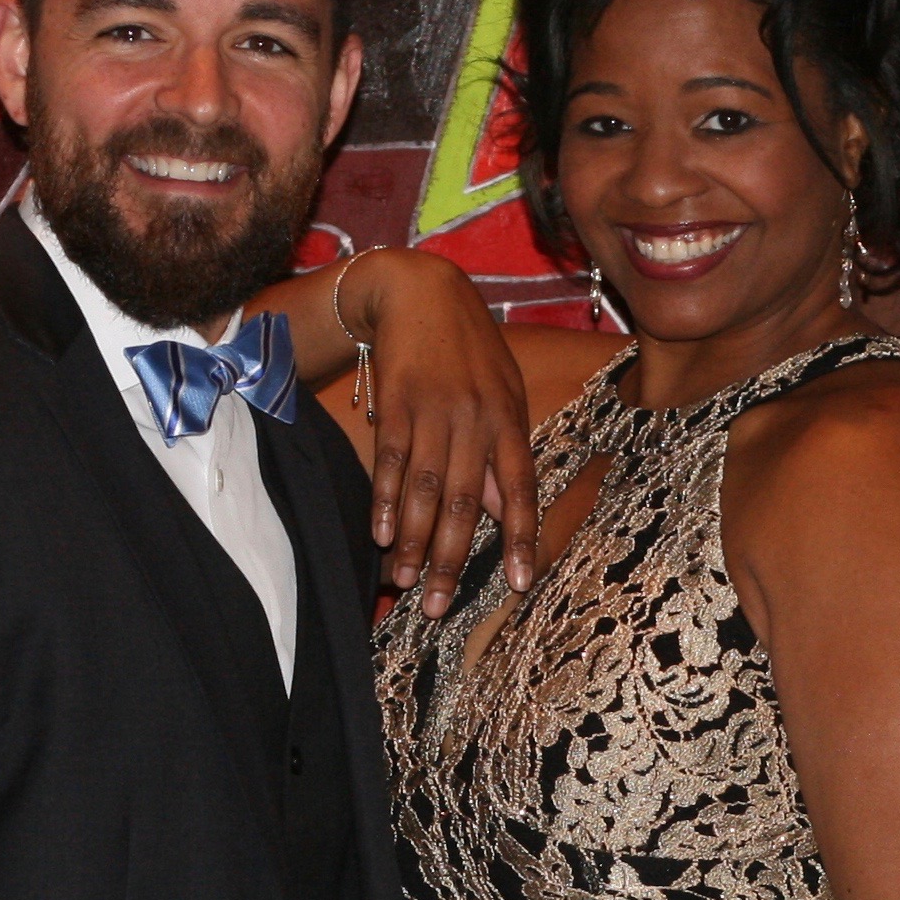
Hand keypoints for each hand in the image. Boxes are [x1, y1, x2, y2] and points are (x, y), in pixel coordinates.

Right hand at [350, 250, 537, 613]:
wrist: (419, 292)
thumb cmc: (468, 351)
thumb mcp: (501, 395)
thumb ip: (502, 454)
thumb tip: (502, 513)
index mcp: (509, 421)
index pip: (520, 490)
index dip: (520, 539)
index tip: (519, 585)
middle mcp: (475, 420)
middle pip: (465, 502)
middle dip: (450, 559)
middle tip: (436, 607)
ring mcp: (434, 411)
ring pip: (424, 488)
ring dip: (412, 540)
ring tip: (403, 582)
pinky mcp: (395, 403)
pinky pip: (390, 461)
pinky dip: (384, 500)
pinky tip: (379, 534)